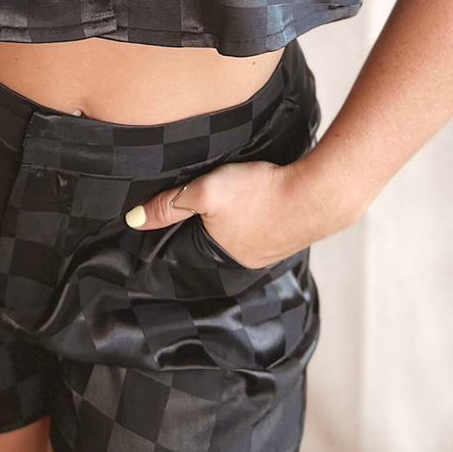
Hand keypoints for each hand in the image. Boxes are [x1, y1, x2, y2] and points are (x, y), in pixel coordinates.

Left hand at [125, 154, 340, 269]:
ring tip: (230, 198)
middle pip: (214, 239)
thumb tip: (133, 219)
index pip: (188, 247)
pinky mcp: (289, 231)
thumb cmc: (261, 192)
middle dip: (206, 223)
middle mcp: (247, 259)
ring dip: (233, 216)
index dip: (179, 228)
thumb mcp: (206, 192)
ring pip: (240, 231)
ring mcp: (271, 248)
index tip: (171, 215)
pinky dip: (257, 211)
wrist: (319, 192)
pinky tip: (257, 196)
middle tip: (201, 201)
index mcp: (223, 257)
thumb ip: (169, 205)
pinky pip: (263, 223)